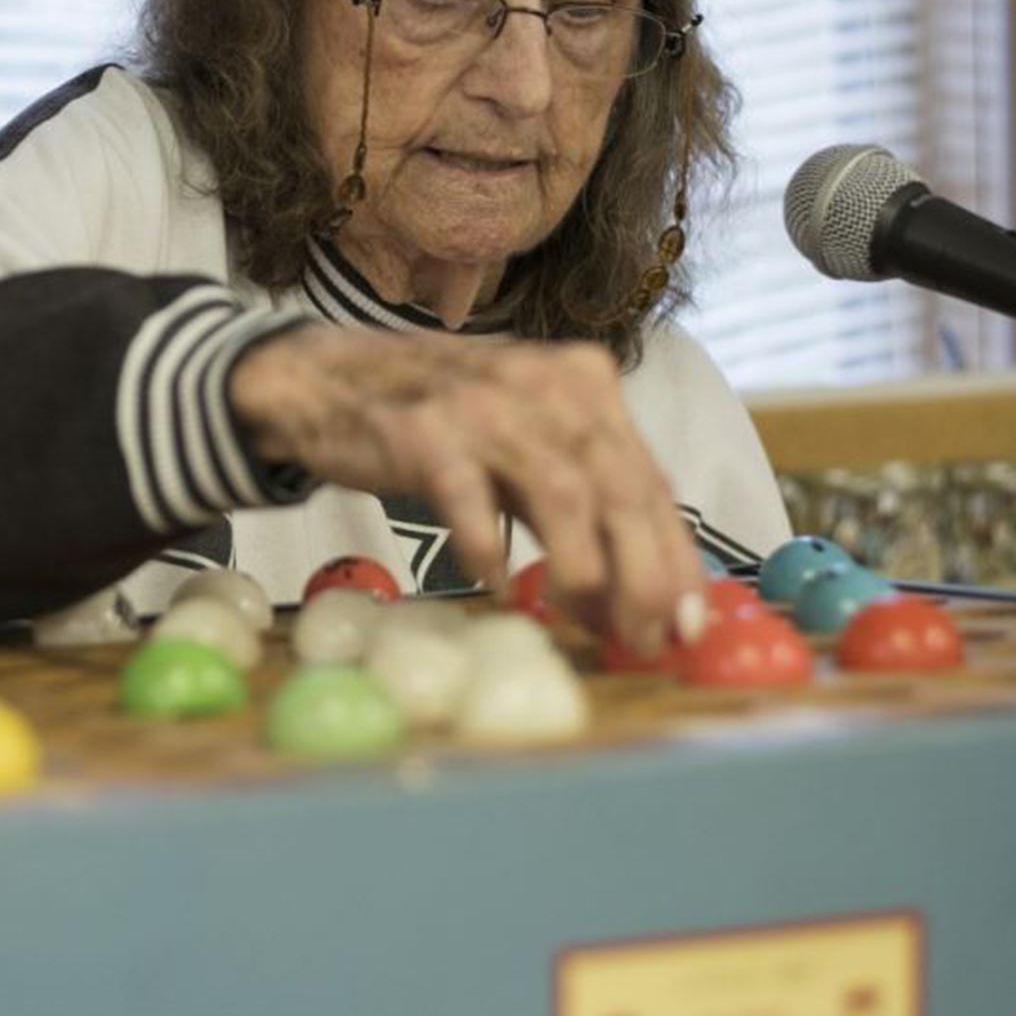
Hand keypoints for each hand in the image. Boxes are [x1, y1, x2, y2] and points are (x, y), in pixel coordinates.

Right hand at [228, 325, 704, 654]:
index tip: (688, 624)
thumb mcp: (524, 444)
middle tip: (647, 638)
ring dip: (582, 569)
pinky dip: (488, 548)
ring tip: (580, 620)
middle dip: (645, 574)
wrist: (327, 377)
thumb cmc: (439, 420)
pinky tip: (494, 585)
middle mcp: (544, 384)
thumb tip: (638, 598)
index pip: (650, 479)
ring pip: (560, 492)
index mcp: (583, 383)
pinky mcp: (423, 428)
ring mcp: (483, 403)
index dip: (675, 557)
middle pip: (620, 487)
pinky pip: (470, 499)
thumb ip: (579, 505)